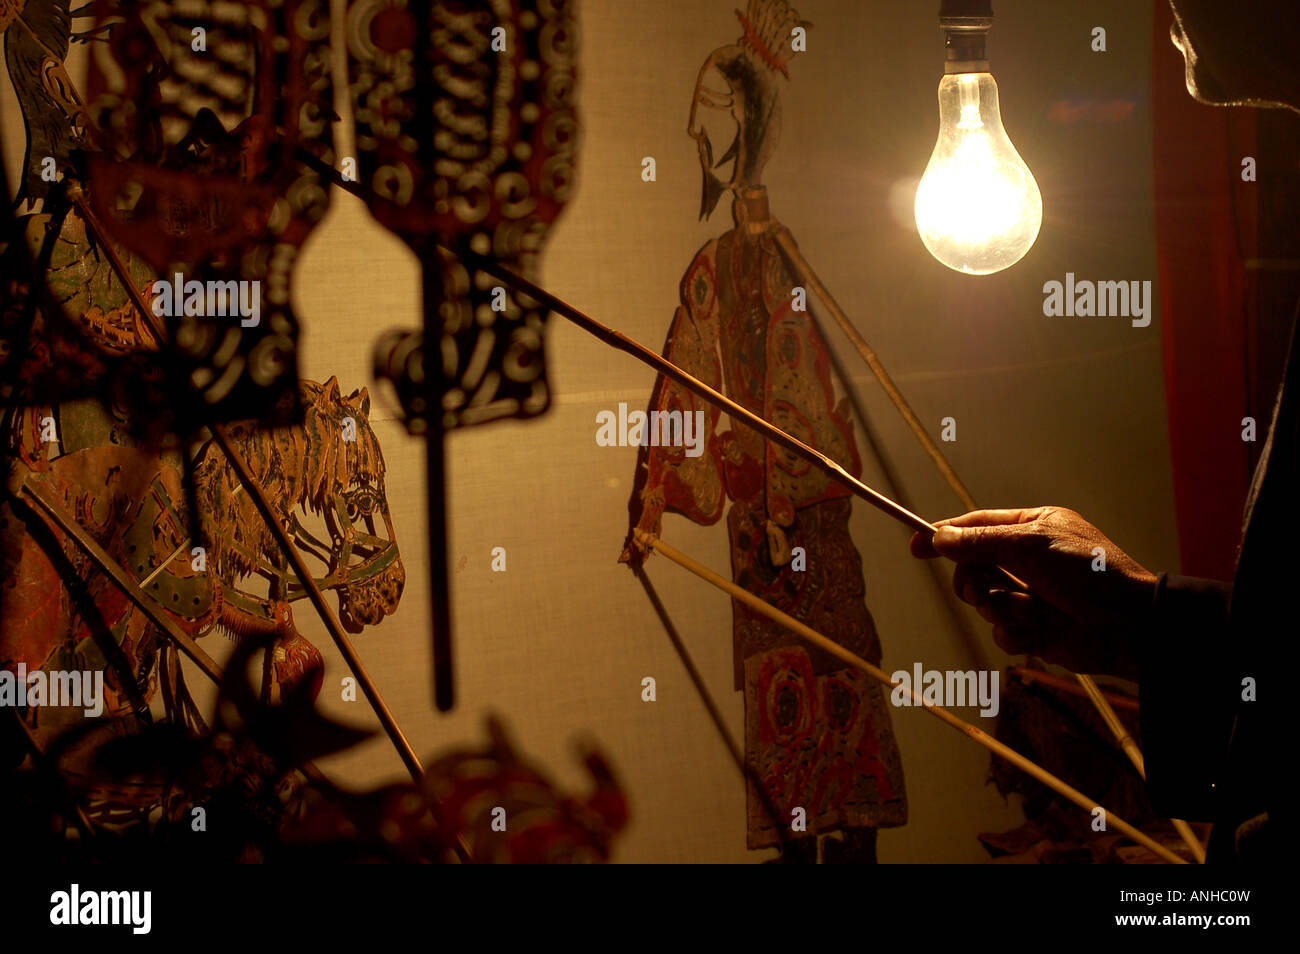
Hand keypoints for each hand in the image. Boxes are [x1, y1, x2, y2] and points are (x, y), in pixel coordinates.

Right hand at [909, 507, 1157, 679]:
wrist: (1128, 626)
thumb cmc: (1088, 573)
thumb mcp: (1030, 544)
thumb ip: (980, 541)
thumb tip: (939, 537)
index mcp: (1031, 528)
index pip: (976, 527)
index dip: (943, 536)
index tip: (915, 546)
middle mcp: (1028, 561)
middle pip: (972, 568)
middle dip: (972, 581)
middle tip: (981, 588)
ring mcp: (1031, 595)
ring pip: (984, 602)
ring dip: (998, 608)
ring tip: (1024, 610)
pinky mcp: (1034, 629)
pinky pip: (1002, 632)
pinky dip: (1013, 633)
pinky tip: (1034, 631)